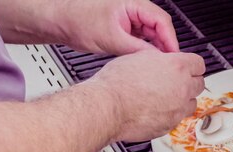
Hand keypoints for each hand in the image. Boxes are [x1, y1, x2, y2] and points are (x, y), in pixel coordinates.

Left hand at [59, 0, 178, 54]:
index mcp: (134, 4)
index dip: (170, 41)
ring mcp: (129, 19)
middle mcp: (134, 9)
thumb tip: (156, 59)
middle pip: (159, 28)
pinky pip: (141, 40)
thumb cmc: (77, 20)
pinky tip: (143, 61)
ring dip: (154, 49)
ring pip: (151, 35)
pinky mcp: (124, 29)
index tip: (174, 57)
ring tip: (155, 65)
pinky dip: (144, 50)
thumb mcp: (112, 39)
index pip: (162, 21)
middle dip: (164, 46)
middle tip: (166, 65)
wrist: (58, 22)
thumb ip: (138, 50)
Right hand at [87, 50, 204, 141]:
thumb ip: (159, 59)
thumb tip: (163, 60)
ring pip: (192, 104)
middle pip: (199, 84)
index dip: (191, 65)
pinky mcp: (170, 125)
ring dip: (183, 100)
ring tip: (166, 98)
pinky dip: (170, 115)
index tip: (188, 67)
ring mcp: (178, 109)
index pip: (199, 64)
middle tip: (177, 82)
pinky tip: (156, 110)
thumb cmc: (117, 83)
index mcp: (177, 67)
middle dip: (189, 82)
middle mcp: (182, 89)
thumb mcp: (138, 57)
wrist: (107, 107)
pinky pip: (177, 119)